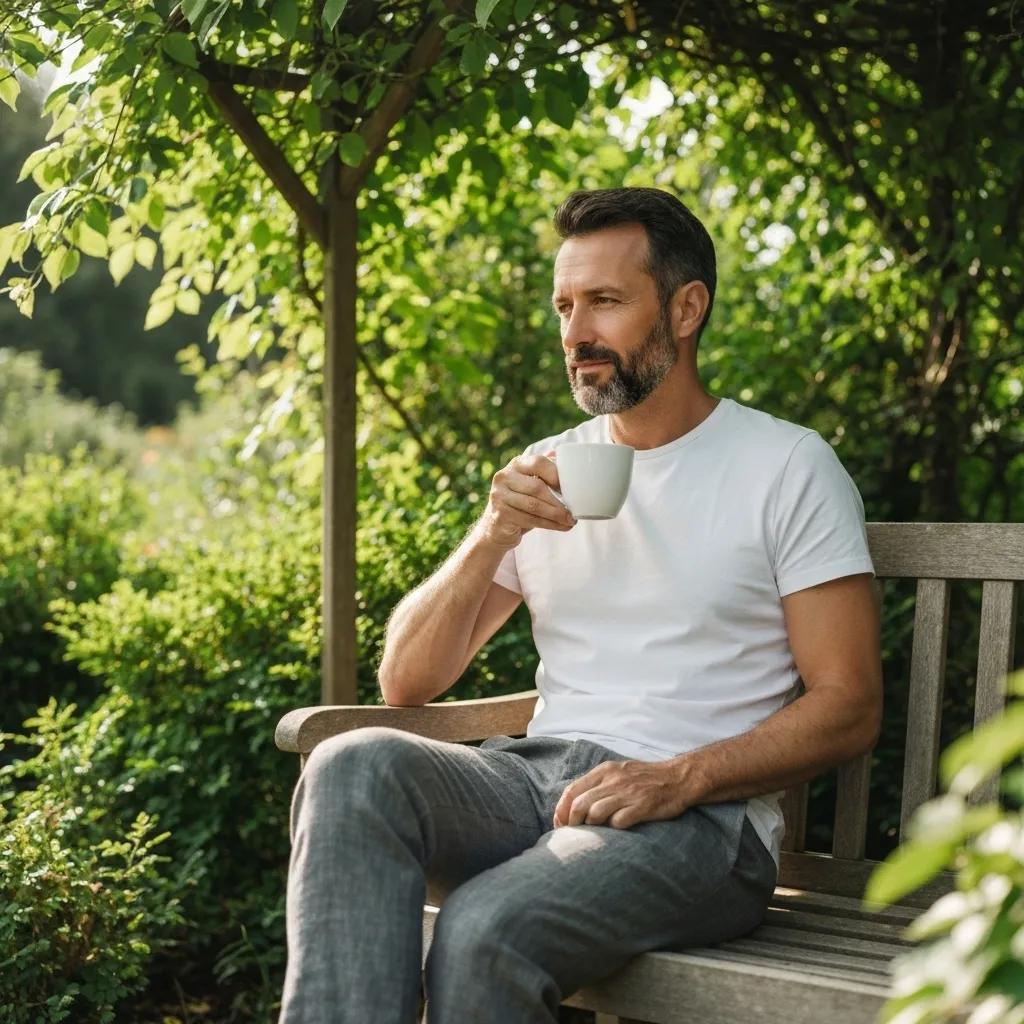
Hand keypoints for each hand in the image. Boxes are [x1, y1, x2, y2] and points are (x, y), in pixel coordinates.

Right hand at [477, 449, 575, 550]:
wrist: (496, 526)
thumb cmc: (520, 502)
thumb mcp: (530, 482)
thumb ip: (544, 469)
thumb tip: (563, 456)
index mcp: (516, 464)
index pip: (538, 462)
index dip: (556, 474)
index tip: (571, 487)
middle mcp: (504, 477)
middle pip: (537, 487)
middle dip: (558, 501)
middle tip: (573, 511)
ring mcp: (499, 496)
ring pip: (534, 506)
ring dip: (556, 515)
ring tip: (570, 521)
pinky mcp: (500, 515)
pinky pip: (529, 520)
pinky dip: (549, 524)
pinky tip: (560, 526)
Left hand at [552, 759, 696, 830]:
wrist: (678, 778)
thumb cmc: (645, 778)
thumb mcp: (618, 772)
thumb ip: (598, 784)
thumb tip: (573, 804)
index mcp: (605, 771)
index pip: (572, 790)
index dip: (562, 810)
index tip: (560, 823)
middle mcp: (613, 780)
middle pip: (580, 804)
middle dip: (572, 823)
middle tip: (573, 834)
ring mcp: (628, 793)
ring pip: (595, 813)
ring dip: (592, 826)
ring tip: (595, 832)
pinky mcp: (642, 807)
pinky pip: (618, 821)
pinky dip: (612, 828)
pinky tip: (616, 830)